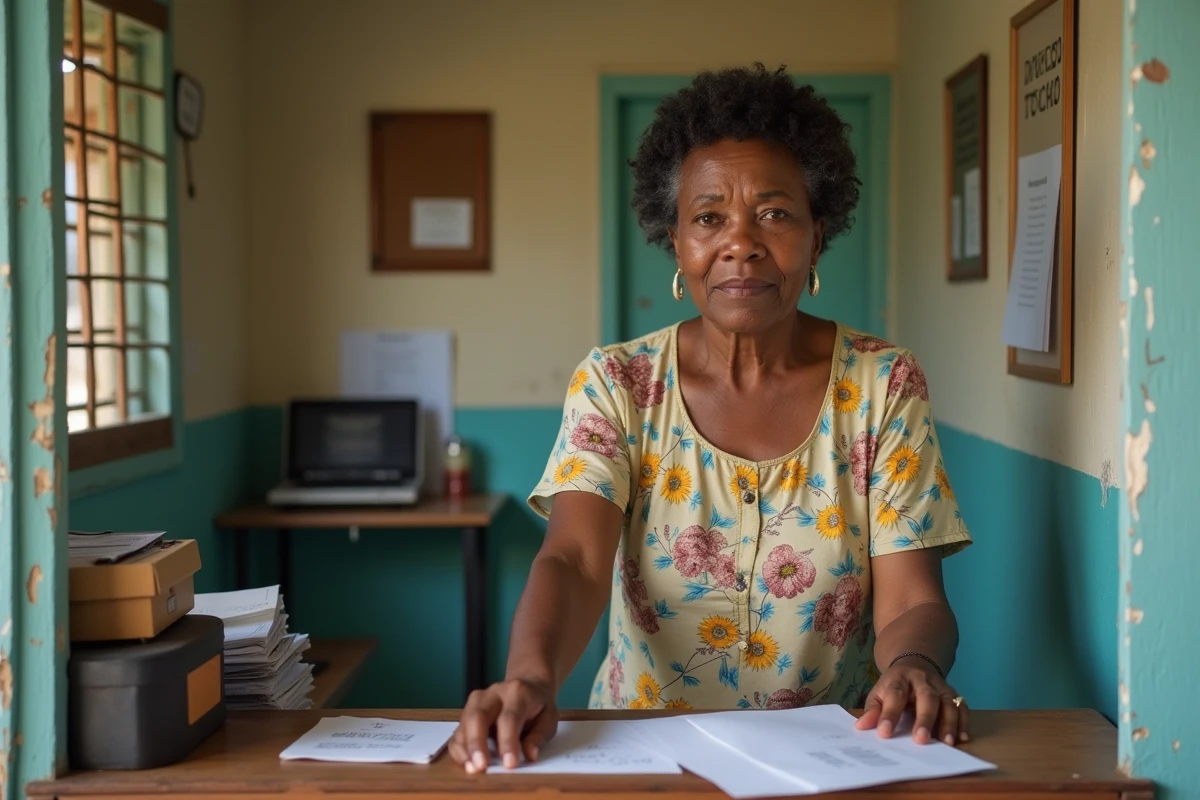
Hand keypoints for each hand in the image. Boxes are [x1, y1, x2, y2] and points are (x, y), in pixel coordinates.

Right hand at [448, 677, 558, 772]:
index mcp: (517, 692)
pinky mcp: (467, 714)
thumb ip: (540, 736)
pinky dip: (459, 749)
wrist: (527, 686)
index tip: (510, 764)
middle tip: (481, 766)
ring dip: (465, 748)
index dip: (508, 742)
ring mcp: (476, 702)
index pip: (509, 717)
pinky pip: (457, 732)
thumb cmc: (537, 705)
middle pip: (478, 715)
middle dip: (477, 742)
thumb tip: (529, 754)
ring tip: (472, 768)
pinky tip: (466, 763)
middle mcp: (493, 694)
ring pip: (464, 723)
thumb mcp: (549, 718)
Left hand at [855, 657, 969, 745]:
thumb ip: (872, 710)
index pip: (894, 695)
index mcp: (899, 679)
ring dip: (949, 723)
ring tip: (947, 743)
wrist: (914, 664)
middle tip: (921, 740)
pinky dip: (964, 722)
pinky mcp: (954, 694)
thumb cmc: (894, 685)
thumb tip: (861, 727)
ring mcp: (940, 686)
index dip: (889, 714)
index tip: (885, 733)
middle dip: (924, 719)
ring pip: (948, 702)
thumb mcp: (879, 692)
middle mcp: (922, 680)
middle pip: (926, 697)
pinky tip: (962, 738)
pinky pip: (962, 706)